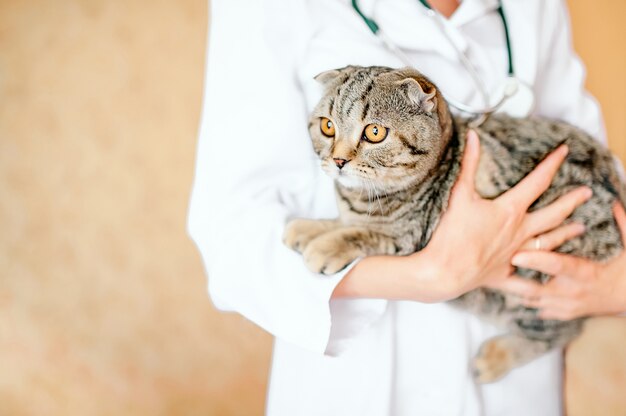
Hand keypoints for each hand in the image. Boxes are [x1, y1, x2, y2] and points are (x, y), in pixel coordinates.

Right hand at [333, 130, 591, 302]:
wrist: (444, 271)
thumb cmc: (451, 234)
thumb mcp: (460, 194)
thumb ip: (469, 164)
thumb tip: (474, 137)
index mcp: (510, 211)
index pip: (538, 182)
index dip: (552, 164)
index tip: (565, 151)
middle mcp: (519, 232)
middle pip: (553, 214)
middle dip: (571, 201)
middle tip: (587, 193)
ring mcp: (514, 255)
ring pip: (548, 243)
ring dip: (565, 234)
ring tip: (580, 228)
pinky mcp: (504, 274)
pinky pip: (527, 278)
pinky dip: (539, 278)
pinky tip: (550, 278)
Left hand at [492, 202, 625, 319]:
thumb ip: (622, 225)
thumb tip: (614, 201)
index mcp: (585, 274)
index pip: (557, 266)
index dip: (536, 261)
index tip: (516, 255)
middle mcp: (571, 293)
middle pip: (535, 289)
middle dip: (513, 280)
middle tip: (492, 267)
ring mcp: (565, 306)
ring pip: (531, 300)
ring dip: (512, 289)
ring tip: (490, 276)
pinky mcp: (561, 313)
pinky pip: (536, 307)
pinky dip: (521, 298)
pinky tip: (505, 288)